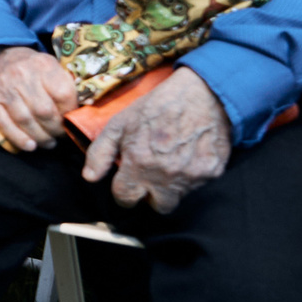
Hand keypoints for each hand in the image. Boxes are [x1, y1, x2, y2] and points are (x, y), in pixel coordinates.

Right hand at [0, 46, 80, 150]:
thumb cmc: (32, 67)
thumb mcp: (52, 66)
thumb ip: (66, 85)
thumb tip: (85, 108)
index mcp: (42, 65)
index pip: (63, 94)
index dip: (70, 112)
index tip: (71, 118)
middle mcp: (21, 75)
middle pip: (44, 111)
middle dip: (56, 129)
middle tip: (60, 135)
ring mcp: (4, 89)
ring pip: (25, 120)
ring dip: (40, 137)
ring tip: (48, 142)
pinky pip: (4, 124)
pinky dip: (18, 138)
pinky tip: (30, 145)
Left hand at [82, 66, 232, 211]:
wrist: (200, 94)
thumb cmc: (156, 107)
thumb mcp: (119, 123)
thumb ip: (101, 153)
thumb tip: (90, 177)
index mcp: (139, 163)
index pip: (126, 198)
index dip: (123, 193)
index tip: (126, 185)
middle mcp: (166, 175)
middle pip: (156, 207)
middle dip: (150, 196)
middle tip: (149, 178)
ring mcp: (191, 176)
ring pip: (177, 199)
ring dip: (170, 187)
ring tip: (167, 163)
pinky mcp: (211, 173)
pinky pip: (196, 186)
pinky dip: (189, 176)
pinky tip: (185, 156)